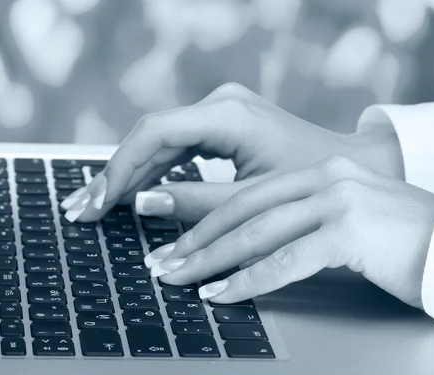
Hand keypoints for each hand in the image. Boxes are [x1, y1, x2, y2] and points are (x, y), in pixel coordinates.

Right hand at [60, 83, 402, 222]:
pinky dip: (151, 173)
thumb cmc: (311, 187)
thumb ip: (194, 204)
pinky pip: (174, 149)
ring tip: (94, 205)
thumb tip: (141, 204)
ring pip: (157, 143)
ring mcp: (219, 114)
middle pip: (148, 137)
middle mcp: (219, 105)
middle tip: (79, 209)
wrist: (353, 168)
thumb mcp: (252, 202)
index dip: (119, 170)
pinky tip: (129, 195)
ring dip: (126, 175)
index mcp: (227, 115)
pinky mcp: (221, 128)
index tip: (97, 203)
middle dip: (113, 175)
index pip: (153, 135)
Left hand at [145, 157, 433, 307]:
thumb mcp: (340, 222)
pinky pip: (285, 260)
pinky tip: (221, 294)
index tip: (172, 241)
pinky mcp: (351, 230)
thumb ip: (296, 225)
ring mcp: (338, 200)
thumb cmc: (398, 242)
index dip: (202, 218)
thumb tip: (244, 247)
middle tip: (161, 262)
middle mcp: (323, 178)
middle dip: (194, 239)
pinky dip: (248, 280)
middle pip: (240, 209)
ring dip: (210, 260)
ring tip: (179, 279)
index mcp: (316, 173)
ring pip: (255, 232)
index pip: (245, 195)